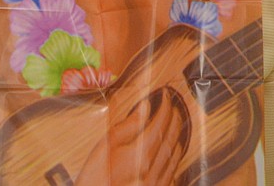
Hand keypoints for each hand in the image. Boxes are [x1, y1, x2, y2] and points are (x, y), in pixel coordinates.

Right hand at [75, 86, 190, 184]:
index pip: (159, 125)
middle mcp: (153, 168)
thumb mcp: (105, 146)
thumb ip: (127, 125)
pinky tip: (174, 153)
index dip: (165, 108)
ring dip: (178, 137)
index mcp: (140, 154)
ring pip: (174, 157)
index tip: (167, 97)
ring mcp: (157, 182)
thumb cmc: (95, 176)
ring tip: (178, 125)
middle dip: (175, 121)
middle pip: (170, 140)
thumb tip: (145, 107)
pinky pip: (173, 172)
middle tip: (175, 107)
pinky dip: (176, 157)